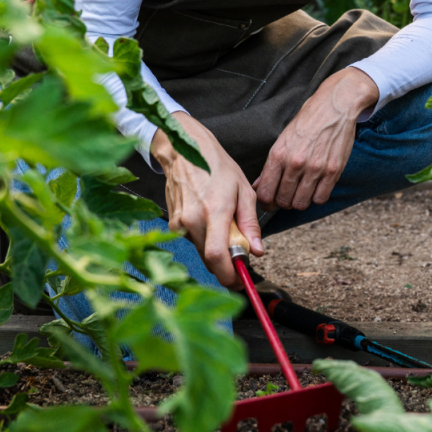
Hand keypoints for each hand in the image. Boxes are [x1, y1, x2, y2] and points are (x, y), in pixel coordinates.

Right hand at [152, 112, 264, 288]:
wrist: (184, 151)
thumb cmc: (216, 166)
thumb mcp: (244, 191)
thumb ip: (251, 224)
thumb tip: (258, 250)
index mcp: (214, 211)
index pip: (217, 257)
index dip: (229, 275)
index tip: (241, 280)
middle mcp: (193, 220)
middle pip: (210, 261)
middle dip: (228, 266)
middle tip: (241, 256)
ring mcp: (179, 223)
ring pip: (202, 253)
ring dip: (218, 253)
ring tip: (227, 229)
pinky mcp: (173, 224)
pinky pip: (194, 242)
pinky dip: (206, 241)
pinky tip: (212, 223)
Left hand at [254, 68, 378, 210]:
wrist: (334, 106)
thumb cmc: (307, 121)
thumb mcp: (283, 139)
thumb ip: (271, 165)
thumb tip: (259, 185)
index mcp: (278, 154)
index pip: (266, 192)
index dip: (266, 203)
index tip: (269, 203)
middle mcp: (295, 163)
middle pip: (283, 201)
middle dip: (283, 203)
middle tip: (287, 197)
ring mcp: (315, 168)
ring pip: (301, 203)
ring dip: (299, 202)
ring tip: (301, 193)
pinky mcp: (333, 171)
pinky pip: (321, 198)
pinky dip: (316, 198)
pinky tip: (315, 189)